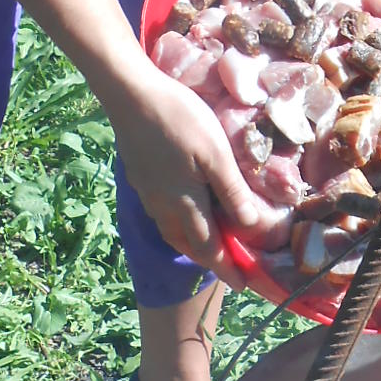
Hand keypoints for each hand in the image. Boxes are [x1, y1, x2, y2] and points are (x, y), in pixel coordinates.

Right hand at [108, 65, 276, 266]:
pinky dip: (177, 226)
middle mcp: (163, 206)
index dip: (227, 267)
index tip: (242, 285)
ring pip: (171, 231)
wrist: (131, 95)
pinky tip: (184, 214)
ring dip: (191, 245)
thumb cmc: (180, 119)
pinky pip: (161, 216)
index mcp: (185, 203)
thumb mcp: (216, 153)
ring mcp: (148, 194)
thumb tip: (249, 227)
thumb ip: (231, 192)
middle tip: (230, 271)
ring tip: (209, 248)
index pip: (209, 247)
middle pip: (188, 245)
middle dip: (210, 261)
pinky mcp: (140, 179)